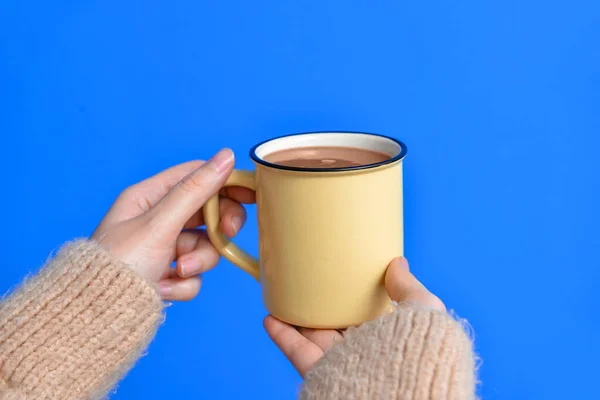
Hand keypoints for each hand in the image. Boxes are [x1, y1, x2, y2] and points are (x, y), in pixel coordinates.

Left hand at [91, 149, 254, 300]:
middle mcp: (157, 220)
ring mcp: (163, 249)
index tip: (251, 194)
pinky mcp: (166, 275)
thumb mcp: (160, 224)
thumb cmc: (119, 265)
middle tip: (226, 234)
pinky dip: (183, 284)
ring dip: (197, 262)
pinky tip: (162, 289)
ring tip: (177, 272)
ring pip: (205, 247)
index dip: (225, 183)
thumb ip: (195, 191)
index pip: (197, 176)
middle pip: (207, 213)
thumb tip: (226, 156)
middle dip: (217, 228)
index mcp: (149, 197)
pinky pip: (194, 274)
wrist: (97, 318)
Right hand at [263, 257, 445, 376]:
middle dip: (322, 305)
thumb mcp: (424, 310)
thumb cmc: (420, 351)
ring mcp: (342, 361)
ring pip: (313, 336)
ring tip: (281, 295)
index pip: (367, 313)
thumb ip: (408, 288)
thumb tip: (398, 262)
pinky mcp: (322, 372)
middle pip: (336, 323)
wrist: (404, 391)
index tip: (340, 275)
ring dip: (295, 317)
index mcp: (389, 334)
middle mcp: (365, 349)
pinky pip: (297, 351)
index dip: (353, 295)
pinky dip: (282, 335)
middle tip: (307, 282)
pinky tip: (270, 317)